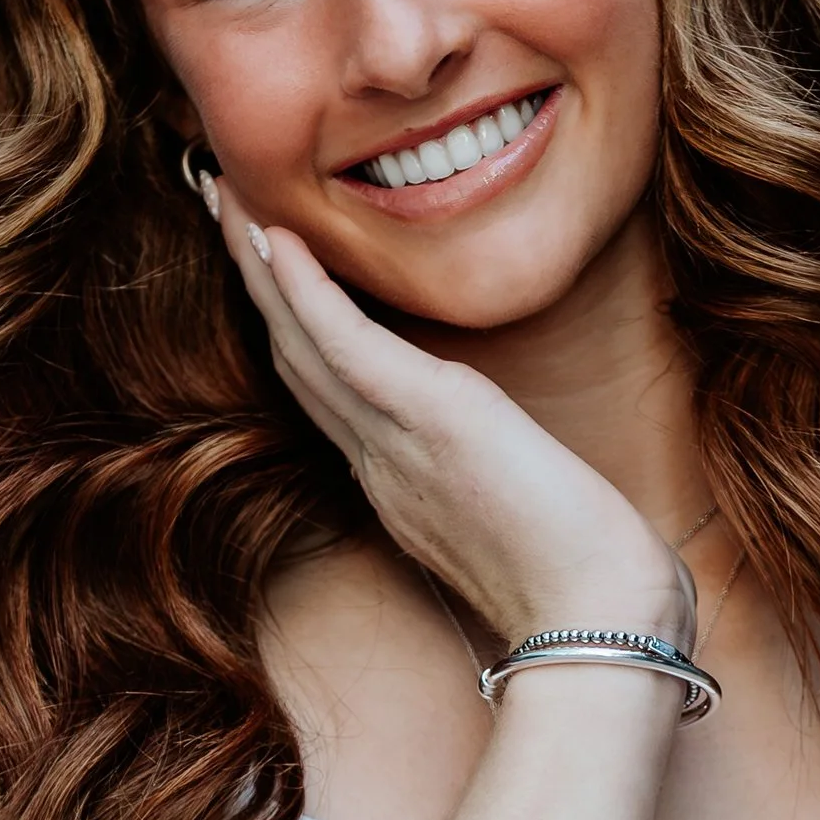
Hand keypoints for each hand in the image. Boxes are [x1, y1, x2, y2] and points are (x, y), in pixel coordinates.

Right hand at [223, 209, 690, 653]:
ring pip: (301, 345)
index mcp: (399, 484)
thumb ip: (501, 484)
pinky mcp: (429, 422)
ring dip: (259, 268)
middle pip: (294, 359)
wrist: (602, 622)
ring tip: (223, 197)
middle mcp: (379, 464)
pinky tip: (277, 241)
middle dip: (255, 282)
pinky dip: (307, 295)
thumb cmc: (587, 585)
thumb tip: (510, 459)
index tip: (266, 264)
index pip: (326, 389)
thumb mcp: (532, 519)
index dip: (288, 324)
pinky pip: (345, 348)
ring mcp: (394, 445)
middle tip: (217, 206)